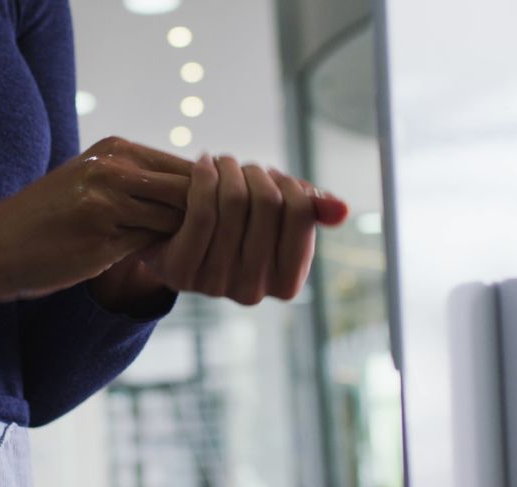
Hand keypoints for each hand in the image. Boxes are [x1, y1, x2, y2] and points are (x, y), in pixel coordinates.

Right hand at [0, 137, 192, 307]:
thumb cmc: (46, 223)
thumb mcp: (92, 186)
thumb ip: (140, 186)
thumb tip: (201, 201)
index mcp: (115, 149)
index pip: (189, 168)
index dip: (208, 201)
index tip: (209, 228)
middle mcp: (115, 166)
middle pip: (192, 189)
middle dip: (205, 220)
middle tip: (205, 248)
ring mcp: (109, 198)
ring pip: (178, 218)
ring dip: (187, 241)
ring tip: (182, 259)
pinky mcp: (102, 234)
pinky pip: (154, 245)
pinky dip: (163, 257)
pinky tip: (155, 268)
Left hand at [139, 154, 347, 304]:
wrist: (173, 243)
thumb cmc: (234, 228)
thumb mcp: (273, 220)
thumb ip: (308, 212)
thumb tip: (342, 210)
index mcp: (287, 284)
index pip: (301, 215)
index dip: (288, 185)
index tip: (272, 176)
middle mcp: (254, 292)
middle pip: (267, 203)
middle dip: (254, 173)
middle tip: (241, 166)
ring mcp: (216, 285)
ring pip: (233, 203)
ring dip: (228, 169)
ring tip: (222, 163)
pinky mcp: (182, 272)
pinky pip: (202, 212)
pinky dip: (204, 178)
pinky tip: (202, 165)